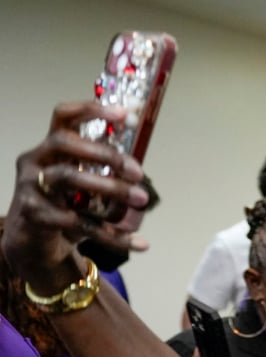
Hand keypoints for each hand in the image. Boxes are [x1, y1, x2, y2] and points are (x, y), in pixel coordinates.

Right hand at [1, 101, 148, 293]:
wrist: (36, 244)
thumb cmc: (65, 206)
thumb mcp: (85, 185)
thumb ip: (104, 173)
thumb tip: (138, 169)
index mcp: (51, 148)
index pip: (63, 116)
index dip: (90, 110)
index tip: (125, 114)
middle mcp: (36, 161)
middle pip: (64, 143)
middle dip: (105, 153)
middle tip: (138, 172)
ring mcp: (30, 186)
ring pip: (68, 177)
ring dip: (110, 187)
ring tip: (141, 199)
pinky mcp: (34, 214)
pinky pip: (77, 222)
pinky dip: (112, 234)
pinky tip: (139, 242)